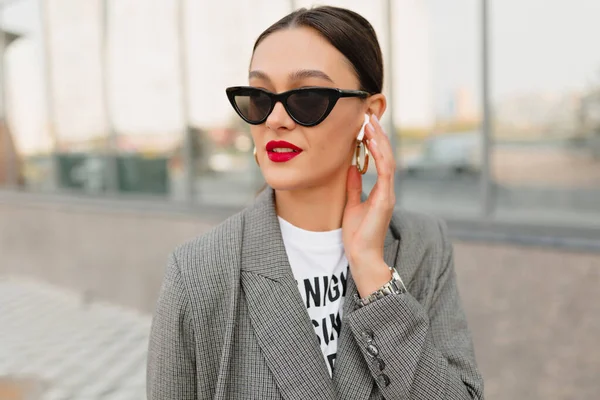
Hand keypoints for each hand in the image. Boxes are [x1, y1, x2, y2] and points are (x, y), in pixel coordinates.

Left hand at [342, 114, 396, 297]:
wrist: (362, 256)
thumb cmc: (357, 236)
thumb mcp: (352, 205)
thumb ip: (354, 187)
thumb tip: (351, 168)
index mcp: (381, 191)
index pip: (380, 160)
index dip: (375, 142)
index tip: (366, 126)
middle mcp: (387, 190)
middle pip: (386, 156)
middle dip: (379, 136)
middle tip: (369, 117)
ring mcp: (388, 195)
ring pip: (388, 160)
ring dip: (380, 141)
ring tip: (371, 124)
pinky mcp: (385, 200)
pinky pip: (385, 173)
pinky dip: (380, 156)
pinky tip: (373, 143)